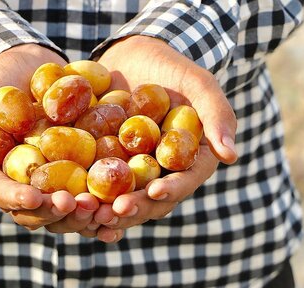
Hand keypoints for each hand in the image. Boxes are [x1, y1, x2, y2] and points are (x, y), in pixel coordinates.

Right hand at [0, 44, 98, 232]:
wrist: (32, 69)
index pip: (4, 195)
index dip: (18, 200)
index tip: (34, 198)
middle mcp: (26, 188)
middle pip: (41, 213)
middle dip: (59, 213)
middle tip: (80, 205)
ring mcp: (55, 184)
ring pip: (70, 211)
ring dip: (87, 215)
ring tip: (105, 209)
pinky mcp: (82, 175)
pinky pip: (94, 195)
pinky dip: (107, 206)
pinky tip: (123, 210)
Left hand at [92, 35, 237, 233]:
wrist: (130, 58)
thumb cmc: (170, 68)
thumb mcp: (197, 83)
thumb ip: (217, 114)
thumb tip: (231, 156)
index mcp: (189, 160)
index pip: (185, 181)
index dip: (173, 189)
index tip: (156, 192)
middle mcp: (161, 172)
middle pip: (151, 199)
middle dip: (135, 208)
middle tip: (115, 211)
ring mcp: (132, 172)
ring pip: (122, 199)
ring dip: (107, 211)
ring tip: (90, 212)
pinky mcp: (105, 166)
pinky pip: (96, 186)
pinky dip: (86, 197)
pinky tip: (72, 203)